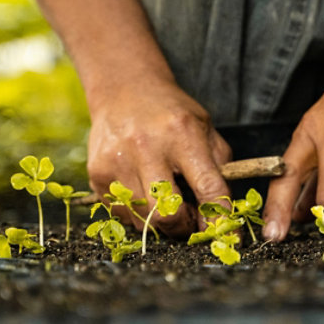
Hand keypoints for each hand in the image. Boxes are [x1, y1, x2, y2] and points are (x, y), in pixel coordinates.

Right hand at [86, 76, 231, 236]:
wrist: (125, 90)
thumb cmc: (172, 114)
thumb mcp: (205, 128)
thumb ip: (220, 167)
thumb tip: (223, 212)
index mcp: (183, 134)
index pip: (208, 186)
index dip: (219, 216)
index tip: (225, 233)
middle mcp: (147, 148)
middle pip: (168, 213)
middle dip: (184, 226)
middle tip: (191, 219)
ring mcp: (117, 162)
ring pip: (144, 219)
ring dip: (160, 221)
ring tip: (167, 200)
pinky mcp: (97, 174)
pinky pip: (122, 215)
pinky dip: (138, 215)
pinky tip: (144, 193)